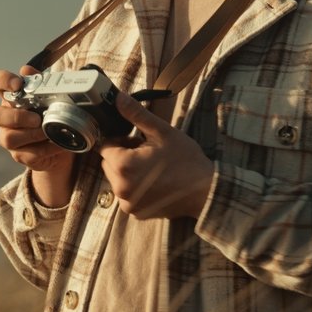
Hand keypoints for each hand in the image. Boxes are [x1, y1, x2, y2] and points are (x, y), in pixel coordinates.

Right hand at [0, 65, 77, 204]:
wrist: (61, 142)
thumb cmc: (51, 113)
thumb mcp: (50, 95)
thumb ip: (40, 81)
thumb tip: (26, 69)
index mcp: (11, 97)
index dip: (2, 80)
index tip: (18, 84)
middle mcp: (5, 117)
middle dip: (16, 117)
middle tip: (36, 118)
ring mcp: (10, 137)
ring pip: (8, 138)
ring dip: (31, 135)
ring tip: (48, 132)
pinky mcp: (20, 155)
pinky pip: (27, 155)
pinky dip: (45, 149)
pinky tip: (57, 144)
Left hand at [98, 90, 215, 219]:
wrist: (206, 191)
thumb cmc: (186, 160)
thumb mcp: (162, 132)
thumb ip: (136, 114)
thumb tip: (118, 98)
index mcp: (123, 166)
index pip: (105, 146)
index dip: (120, 140)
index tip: (138, 140)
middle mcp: (120, 188)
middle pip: (108, 164)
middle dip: (123, 156)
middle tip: (147, 152)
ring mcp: (128, 203)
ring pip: (117, 179)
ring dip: (128, 172)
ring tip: (152, 168)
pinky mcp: (136, 213)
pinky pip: (127, 195)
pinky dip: (135, 187)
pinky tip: (155, 183)